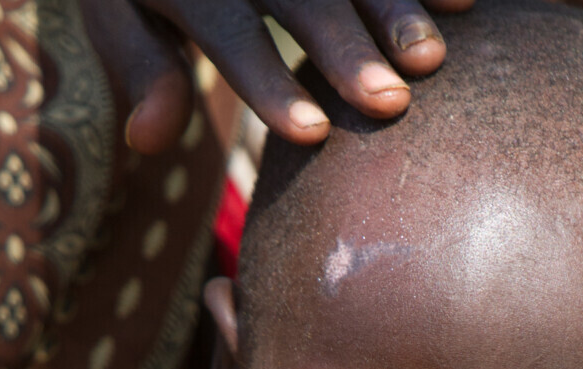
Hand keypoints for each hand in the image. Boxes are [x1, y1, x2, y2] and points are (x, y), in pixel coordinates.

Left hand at [78, 0, 476, 154]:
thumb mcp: (118, 9)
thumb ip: (141, 70)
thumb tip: (145, 140)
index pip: (229, 32)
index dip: (268, 81)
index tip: (313, 134)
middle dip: (344, 47)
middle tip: (390, 103)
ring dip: (395, 7)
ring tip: (433, 60)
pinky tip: (464, 2)